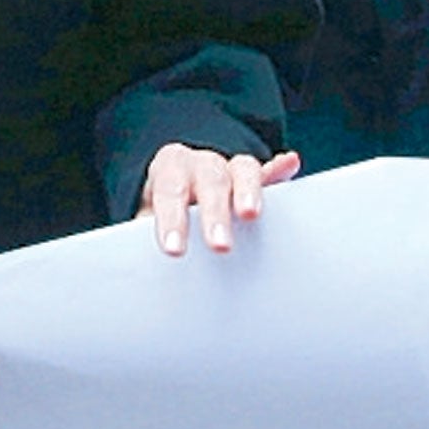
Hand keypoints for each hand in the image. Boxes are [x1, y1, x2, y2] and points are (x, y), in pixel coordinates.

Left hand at [138, 142, 298, 254]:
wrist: (178, 190)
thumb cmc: (163, 211)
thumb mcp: (149, 219)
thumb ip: (148, 233)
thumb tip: (139, 264)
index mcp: (169, 169)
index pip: (169, 191)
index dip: (171, 220)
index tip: (174, 250)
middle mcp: (201, 164)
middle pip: (209, 180)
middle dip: (215, 213)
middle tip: (220, 246)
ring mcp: (230, 167)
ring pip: (242, 170)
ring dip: (247, 191)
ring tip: (250, 213)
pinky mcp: (255, 179)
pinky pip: (268, 173)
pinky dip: (278, 169)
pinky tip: (289, 164)